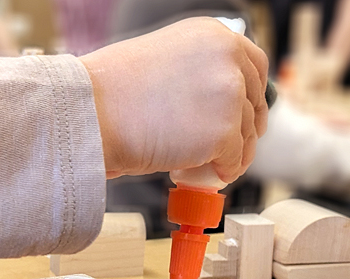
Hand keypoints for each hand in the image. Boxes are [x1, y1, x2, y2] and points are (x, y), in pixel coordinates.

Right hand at [80, 17, 268, 181]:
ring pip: (245, 135)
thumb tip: (218, 103)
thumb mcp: (166, 61)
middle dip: (246, 128)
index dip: (253, 94)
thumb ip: (198, 73)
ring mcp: (229, 95)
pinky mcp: (224, 133)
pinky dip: (220, 172)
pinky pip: (234, 161)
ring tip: (200, 164)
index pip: (255, 64)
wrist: (94, 112)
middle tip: (233, 148)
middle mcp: (228, 58)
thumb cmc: (113, 92)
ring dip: (228, 154)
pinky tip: (197, 173)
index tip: (248, 113)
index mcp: (213, 35)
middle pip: (255, 102)